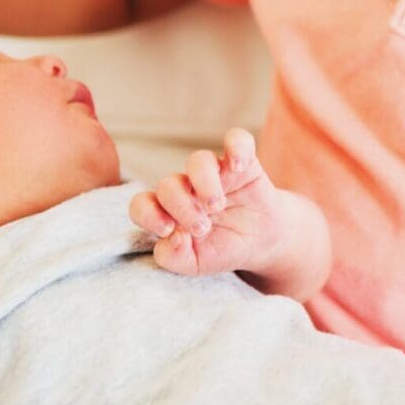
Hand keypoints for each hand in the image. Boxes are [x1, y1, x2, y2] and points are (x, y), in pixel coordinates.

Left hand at [129, 129, 291, 278]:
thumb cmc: (222, 250)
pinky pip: (236, 139)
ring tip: (217, 205)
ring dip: (204, 182)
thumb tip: (173, 236)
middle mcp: (187, 188)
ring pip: (198, 160)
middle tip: (202, 227)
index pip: (142, 204)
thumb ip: (174, 257)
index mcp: (168, 212)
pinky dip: (237, 147)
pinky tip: (238, 167)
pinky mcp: (242, 162)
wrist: (262, 243)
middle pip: (169, 184)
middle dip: (181, 206)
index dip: (148, 214)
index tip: (168, 230)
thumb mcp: (196, 264)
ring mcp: (214, 172)